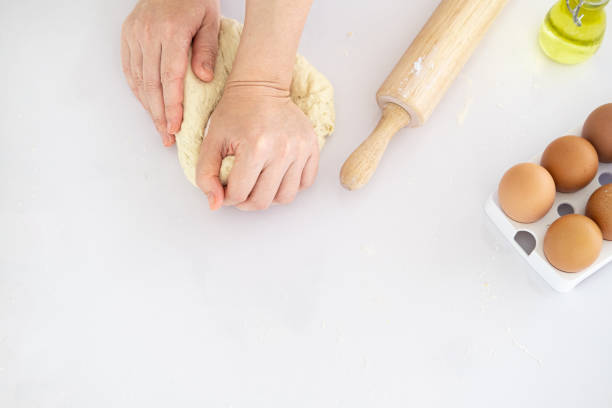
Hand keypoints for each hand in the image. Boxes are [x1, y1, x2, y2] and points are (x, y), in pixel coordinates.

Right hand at [121, 0, 219, 145]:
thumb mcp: (210, 20)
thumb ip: (207, 50)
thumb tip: (204, 79)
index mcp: (171, 31)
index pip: (170, 77)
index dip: (172, 106)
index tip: (175, 126)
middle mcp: (148, 33)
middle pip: (152, 84)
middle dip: (160, 114)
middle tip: (167, 136)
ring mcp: (135, 34)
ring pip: (138, 79)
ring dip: (148, 106)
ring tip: (160, 127)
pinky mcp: (127, 34)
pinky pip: (130, 68)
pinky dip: (138, 90)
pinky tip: (147, 105)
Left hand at [196, 83, 319, 210]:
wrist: (261, 86)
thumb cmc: (235, 111)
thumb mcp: (211, 141)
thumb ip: (206, 175)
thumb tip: (215, 204)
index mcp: (255, 147)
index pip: (239, 194)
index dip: (228, 198)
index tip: (225, 189)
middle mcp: (281, 150)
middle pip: (263, 201)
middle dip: (247, 202)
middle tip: (241, 191)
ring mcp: (300, 149)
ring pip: (286, 197)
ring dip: (269, 197)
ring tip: (259, 185)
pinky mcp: (312, 147)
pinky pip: (305, 183)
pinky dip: (290, 186)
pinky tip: (277, 176)